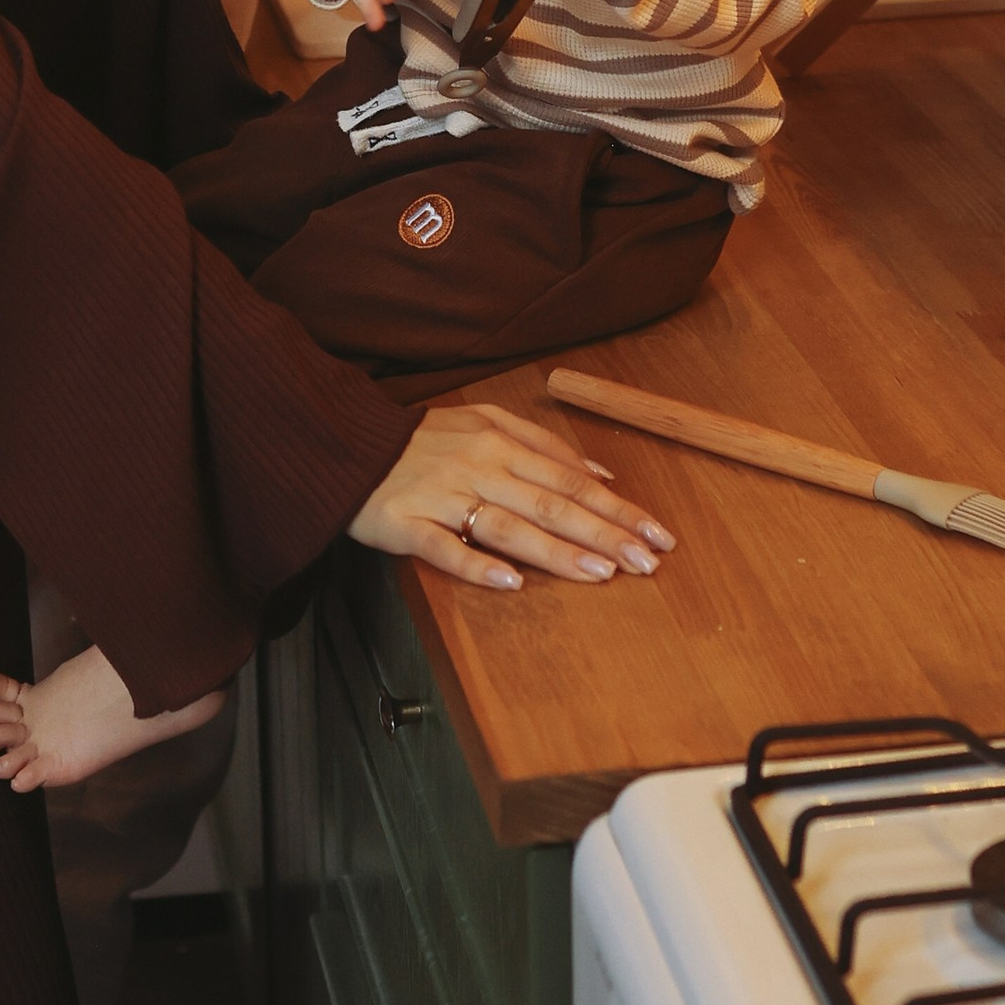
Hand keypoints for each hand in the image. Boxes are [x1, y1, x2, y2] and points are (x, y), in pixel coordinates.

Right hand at [349, 401, 674, 590]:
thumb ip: (543, 444)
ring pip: (508, 527)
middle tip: (647, 562)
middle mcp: (479, 468)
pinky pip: (444, 548)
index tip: (657, 535)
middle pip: (551, 504)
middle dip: (604, 534)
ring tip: (600, 574)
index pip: (573, 481)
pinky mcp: (406, 525)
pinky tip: (509, 582)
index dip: (618, 509)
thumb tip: (601, 473)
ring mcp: (442, 498)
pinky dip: (476, 565)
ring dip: (557, 552)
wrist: (347, 442)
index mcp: (501, 443)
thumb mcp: (485, 421)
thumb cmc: (424, 439)